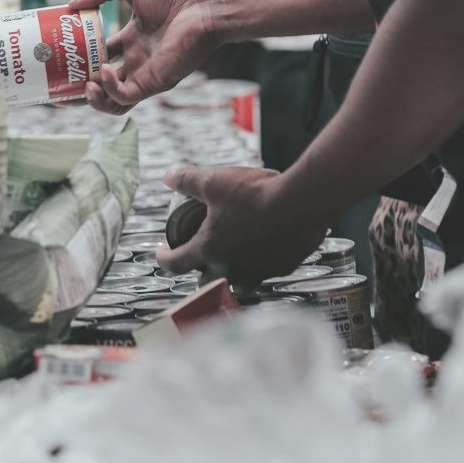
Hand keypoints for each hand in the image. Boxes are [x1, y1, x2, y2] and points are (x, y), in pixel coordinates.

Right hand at [70, 0, 223, 113]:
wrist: (204, 6)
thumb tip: (71, 5)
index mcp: (131, 40)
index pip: (98, 55)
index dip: (78, 59)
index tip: (58, 55)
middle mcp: (136, 60)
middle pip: (101, 83)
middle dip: (78, 88)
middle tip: (58, 84)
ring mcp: (144, 74)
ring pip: (112, 101)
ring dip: (93, 99)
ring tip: (81, 87)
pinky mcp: (154, 83)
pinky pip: (126, 97)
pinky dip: (111, 90)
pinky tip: (104, 74)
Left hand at [158, 167, 328, 288]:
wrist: (301, 203)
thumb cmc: (256, 194)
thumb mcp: (214, 181)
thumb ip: (188, 180)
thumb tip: (168, 177)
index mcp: (209, 249)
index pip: (176, 264)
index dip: (163, 259)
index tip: (162, 253)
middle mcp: (231, 268)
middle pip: (206, 283)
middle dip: (200, 273)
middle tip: (200, 258)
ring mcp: (258, 272)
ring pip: (238, 285)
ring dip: (232, 276)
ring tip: (233, 261)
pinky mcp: (282, 268)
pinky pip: (266, 273)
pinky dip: (261, 265)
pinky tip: (264, 249)